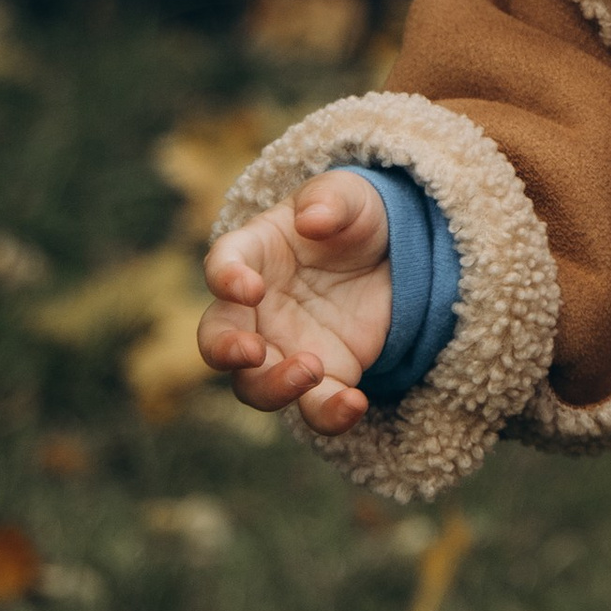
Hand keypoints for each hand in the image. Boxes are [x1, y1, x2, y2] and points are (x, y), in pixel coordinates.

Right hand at [199, 173, 392, 432]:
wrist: (393, 254)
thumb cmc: (353, 217)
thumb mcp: (349, 195)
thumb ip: (329, 200)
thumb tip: (312, 219)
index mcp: (252, 254)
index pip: (222, 266)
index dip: (226, 278)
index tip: (248, 287)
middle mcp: (255, 309)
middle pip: (217, 339)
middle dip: (226, 350)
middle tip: (252, 351)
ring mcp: (284, 346)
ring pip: (254, 385)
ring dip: (273, 387)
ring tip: (311, 370)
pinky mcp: (324, 374)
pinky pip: (314, 406)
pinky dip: (328, 414)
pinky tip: (353, 403)